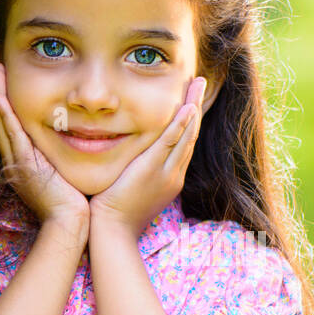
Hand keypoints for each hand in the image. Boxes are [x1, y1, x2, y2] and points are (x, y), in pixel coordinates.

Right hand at [0, 59, 89, 230]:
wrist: (69, 225)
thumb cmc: (74, 201)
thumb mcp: (65, 170)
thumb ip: (63, 152)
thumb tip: (78, 134)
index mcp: (23, 155)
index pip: (10, 116)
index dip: (5, 92)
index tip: (4, 67)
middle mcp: (15, 155)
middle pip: (0, 112)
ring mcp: (18, 160)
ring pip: (3, 119)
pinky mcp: (26, 165)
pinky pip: (13, 136)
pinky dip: (5, 116)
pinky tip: (0, 97)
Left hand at [89, 75, 207, 239]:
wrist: (113, 231)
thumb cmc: (115, 214)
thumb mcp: (132, 189)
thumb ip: (137, 171)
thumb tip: (131, 160)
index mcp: (170, 178)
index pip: (183, 143)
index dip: (189, 120)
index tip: (191, 100)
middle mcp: (174, 174)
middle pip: (190, 134)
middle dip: (196, 106)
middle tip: (200, 83)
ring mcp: (166, 172)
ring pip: (185, 135)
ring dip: (192, 106)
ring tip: (198, 83)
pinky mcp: (152, 170)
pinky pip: (171, 142)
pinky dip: (180, 124)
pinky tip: (187, 107)